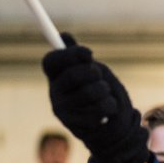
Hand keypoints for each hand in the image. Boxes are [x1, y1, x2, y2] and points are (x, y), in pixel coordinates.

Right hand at [42, 33, 148, 162]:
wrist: (106, 123)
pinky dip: (111, 106)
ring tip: (105, 95)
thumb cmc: (97, 90)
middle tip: (100, 77)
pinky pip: (101, 109)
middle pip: (76, 75)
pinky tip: (106, 110)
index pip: (52, 60)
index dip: (71, 54)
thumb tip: (64, 36)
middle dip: (96, 74)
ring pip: (93, 91)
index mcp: (55, 76)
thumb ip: (77, 56)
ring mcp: (63, 110)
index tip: (89, 54)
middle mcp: (54, 93)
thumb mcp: (89, 70)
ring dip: (106, 91)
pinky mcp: (75, 126)